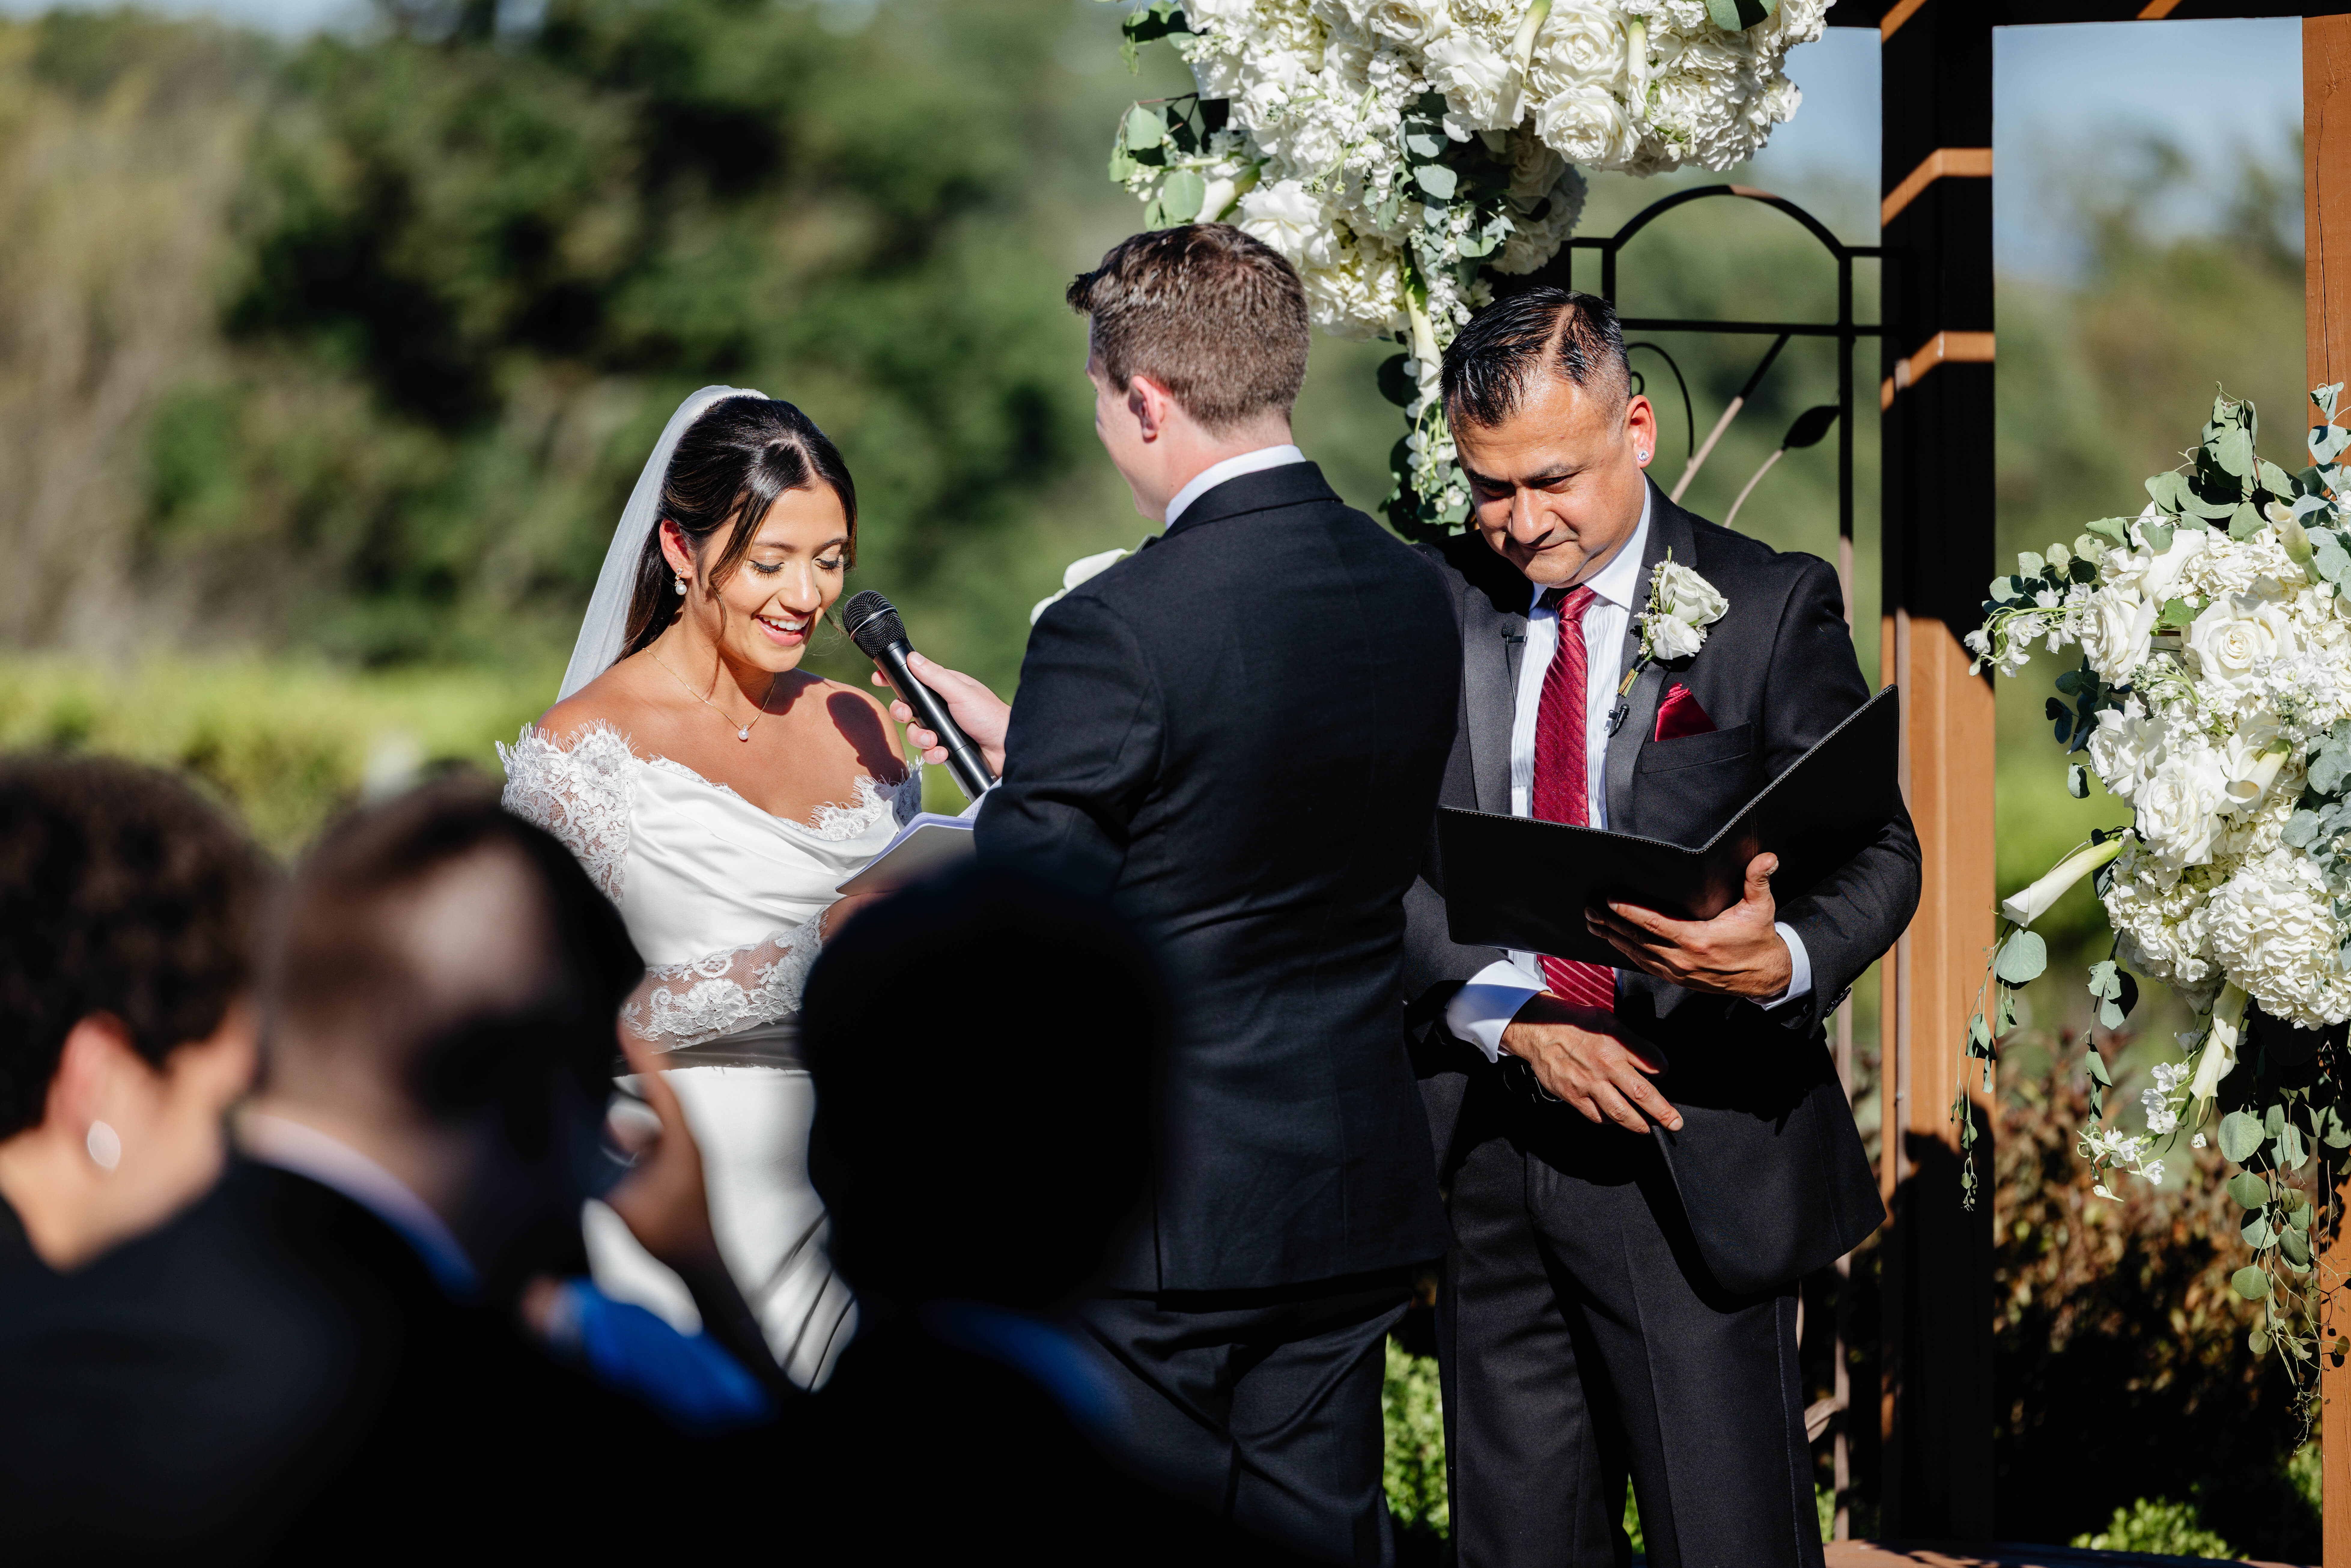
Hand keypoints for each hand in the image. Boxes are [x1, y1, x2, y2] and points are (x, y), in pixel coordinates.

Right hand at [604, 1030, 721, 1277]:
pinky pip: (656, 1133)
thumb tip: (581, 1139)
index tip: (624, 1026)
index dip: (642, 1055)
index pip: (661, 1086)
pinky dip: (636, 1121)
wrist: (700, 1264)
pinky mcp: (679, 1167)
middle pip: (662, 1092)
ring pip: (659, 1113)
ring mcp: (686, 1154)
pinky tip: (612, 1125)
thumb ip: (598, 1174)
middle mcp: (688, 1141)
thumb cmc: (668, 1236)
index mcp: (681, 1141)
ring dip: (635, 1095)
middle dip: (637, 1066)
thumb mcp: (622, 1203)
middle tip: (614, 1040)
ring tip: (608, 1076)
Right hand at [870, 654, 1010, 774]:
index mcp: (945, 688)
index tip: (878, 679)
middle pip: (907, 707)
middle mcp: (942, 707)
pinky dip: (933, 754)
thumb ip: (935, 676)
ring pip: (915, 732)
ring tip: (935, 741)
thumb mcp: (960, 692)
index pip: (914, 680)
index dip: (894, 680)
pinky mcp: (947, 749)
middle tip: (907, 715)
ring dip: (920, 738)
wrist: (1008, 750)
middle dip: (902, 713)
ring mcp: (944, 728)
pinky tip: (943, 753)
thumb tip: (912, 658)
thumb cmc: (989, 715)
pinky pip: (928, 752)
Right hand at [1500, 993, 1681, 1133]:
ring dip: (1638, 1124)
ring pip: (1620, 1112)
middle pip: (1642, 1094)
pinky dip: (1609, 1121)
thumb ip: (1631, 1041)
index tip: (1663, 1074)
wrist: (1540, 1030)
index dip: (1663, 1071)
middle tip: (1674, 1123)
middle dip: (1663, 1112)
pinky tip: (1614, 1119)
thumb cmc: (1575, 1024)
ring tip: (1646, 1128)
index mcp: (1617, 1044)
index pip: (1653, 1063)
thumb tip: (1652, 1061)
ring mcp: (1589, 1084)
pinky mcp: (1574, 1096)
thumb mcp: (1608, 1021)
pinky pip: (1597, 1116)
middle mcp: (1605, 1066)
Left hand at [1585, 852, 1792, 999]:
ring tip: (1595, 925)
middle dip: (1612, 925)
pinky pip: (1646, 965)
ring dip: (1615, 939)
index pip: (1655, 924)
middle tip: (1590, 911)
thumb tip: (1767, 857)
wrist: (1764, 975)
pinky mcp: (1678, 978)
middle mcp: (1683, 958)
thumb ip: (1758, 880)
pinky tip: (1616, 942)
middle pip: (1638, 940)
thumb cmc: (1758, 939)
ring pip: (1638, 955)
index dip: (1630, 913)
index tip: (1610, 901)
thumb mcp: (1761, 908)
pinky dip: (1629, 953)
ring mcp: (1678, 971)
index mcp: (1698, 940)